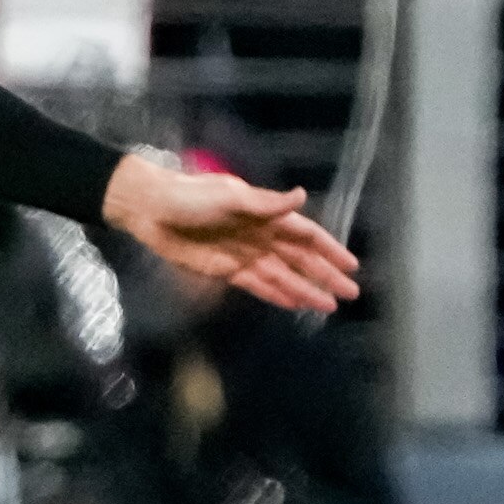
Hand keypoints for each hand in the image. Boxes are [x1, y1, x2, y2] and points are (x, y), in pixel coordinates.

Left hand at [101, 153, 362, 313]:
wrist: (152, 210)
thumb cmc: (190, 197)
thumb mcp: (230, 197)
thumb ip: (266, 204)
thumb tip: (301, 196)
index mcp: (266, 215)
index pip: (307, 235)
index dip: (330, 250)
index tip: (352, 266)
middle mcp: (261, 236)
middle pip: (300, 260)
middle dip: (325, 276)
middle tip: (350, 294)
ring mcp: (244, 255)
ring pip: (283, 277)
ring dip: (306, 291)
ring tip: (329, 307)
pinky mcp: (225, 271)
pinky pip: (258, 286)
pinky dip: (277, 295)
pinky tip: (295, 305)